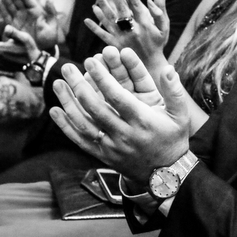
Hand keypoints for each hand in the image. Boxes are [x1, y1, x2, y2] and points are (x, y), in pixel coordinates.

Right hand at [0, 0, 58, 50]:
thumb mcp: (52, 26)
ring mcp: (19, 18)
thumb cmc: (49, 38)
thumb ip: (51, 12)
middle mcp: (26, 12)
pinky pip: (6, 15)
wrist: (41, 50)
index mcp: (36, 11)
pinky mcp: (13, 25)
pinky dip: (2, 7)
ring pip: (10, 4)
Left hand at [49, 47, 191, 182]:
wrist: (167, 176)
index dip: (102, 78)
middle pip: (95, 108)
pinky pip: (81, 140)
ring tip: (57, 84)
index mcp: (142, 121)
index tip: (91, 60)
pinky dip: (66, 126)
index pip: (117, 96)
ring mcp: (112, 146)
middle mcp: (124, 134)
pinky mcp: (104, 156)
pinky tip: (55, 111)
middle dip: (79, 85)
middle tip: (68, 67)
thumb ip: (174, 91)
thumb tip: (168, 68)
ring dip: (67, 103)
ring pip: (84, 124)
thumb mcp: (180, 115)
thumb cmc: (173, 139)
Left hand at [84, 0, 169, 73]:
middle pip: (120, 7)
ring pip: (110, 19)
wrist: (151, 65)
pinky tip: (88, 17)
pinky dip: (95, 27)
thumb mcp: (164, 27)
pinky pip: (103, 35)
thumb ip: (160, 8)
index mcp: (145, 23)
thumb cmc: (158, 43)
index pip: (135, 3)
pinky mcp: (115, 46)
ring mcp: (122, 38)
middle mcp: (133, 29)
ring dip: (103, 5)